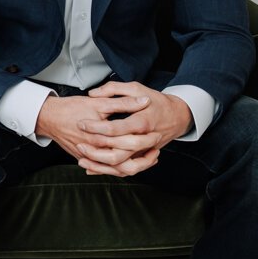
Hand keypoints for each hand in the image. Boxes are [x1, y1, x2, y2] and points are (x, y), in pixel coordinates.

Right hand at [36, 91, 154, 175]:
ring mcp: (89, 157)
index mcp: (101, 137)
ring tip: (148, 157)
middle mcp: (95, 151)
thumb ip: (123, 103)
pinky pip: (106, 170)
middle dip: (144, 157)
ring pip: (116, 170)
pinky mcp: (84, 159)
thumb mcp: (99, 102)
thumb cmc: (71, 109)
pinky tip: (129, 160)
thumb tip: (144, 102)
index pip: (130, 144)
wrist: (48, 117)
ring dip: (134, 166)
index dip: (146, 139)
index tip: (157, 133)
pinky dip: (120, 167)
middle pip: (126, 163)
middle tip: (155, 147)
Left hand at [75, 82, 192, 173]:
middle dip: (96, 151)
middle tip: (79, 144)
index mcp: (141, 122)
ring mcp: (144, 152)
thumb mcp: (137, 88)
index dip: (96, 127)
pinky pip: (125, 169)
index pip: (115, 128)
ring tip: (82, 159)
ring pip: (121, 167)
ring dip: (100, 165)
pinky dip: (108, 170)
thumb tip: (93, 93)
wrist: (178, 117)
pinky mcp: (142, 158)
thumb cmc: (156, 102)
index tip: (81, 123)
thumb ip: (114, 89)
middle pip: (118, 153)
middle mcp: (143, 140)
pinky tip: (91, 167)